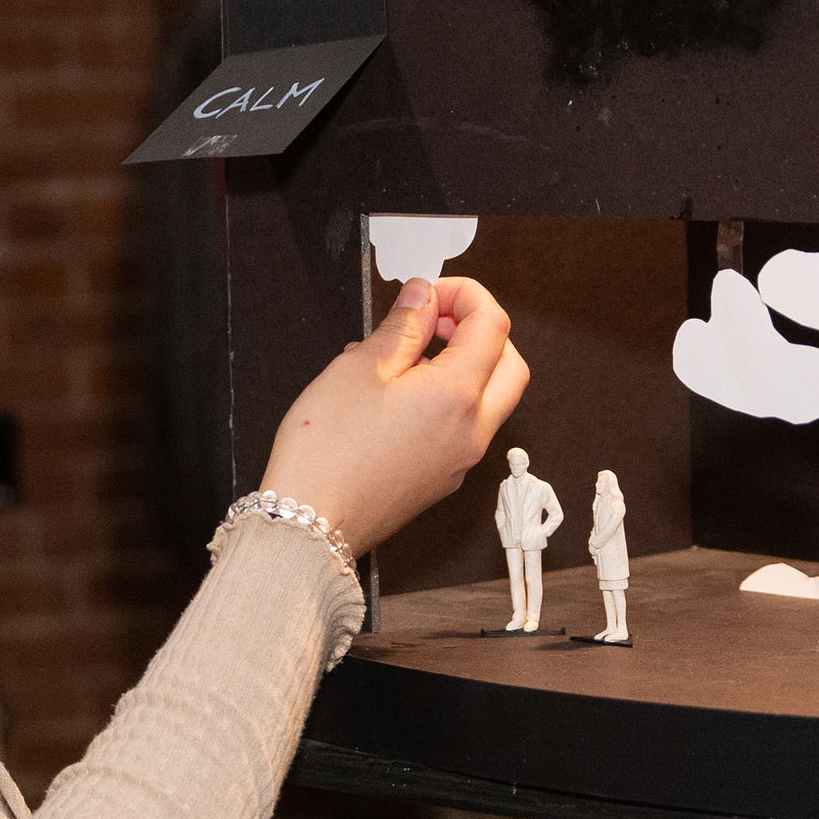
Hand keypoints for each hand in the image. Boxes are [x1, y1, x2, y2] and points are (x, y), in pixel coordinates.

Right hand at [260, 276, 529, 554]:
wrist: (310, 525)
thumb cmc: (326, 451)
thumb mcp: (359, 367)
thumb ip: (402, 326)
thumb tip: (423, 297)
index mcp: (458, 396)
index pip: (493, 326)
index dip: (465, 295)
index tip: (429, 294)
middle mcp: (472, 431)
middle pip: (509, 364)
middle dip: (480, 331)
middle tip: (434, 320)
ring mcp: (461, 460)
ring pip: (490, 399)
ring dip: (464, 366)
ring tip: (406, 357)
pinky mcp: (442, 478)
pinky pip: (464, 427)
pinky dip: (448, 399)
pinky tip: (398, 395)